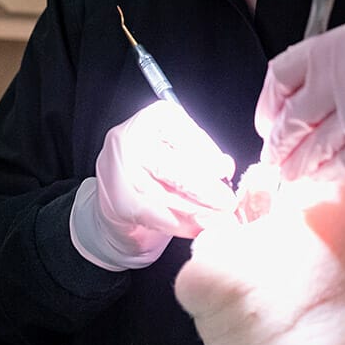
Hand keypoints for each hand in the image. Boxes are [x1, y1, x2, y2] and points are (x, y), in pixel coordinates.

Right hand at [70, 99, 235, 270]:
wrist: (117, 186)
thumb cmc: (157, 162)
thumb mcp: (182, 147)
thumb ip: (204, 153)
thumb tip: (224, 167)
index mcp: (155, 117)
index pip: (188, 136)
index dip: (210, 157)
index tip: (226, 174)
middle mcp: (132, 139)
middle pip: (175, 168)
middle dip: (206, 190)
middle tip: (227, 203)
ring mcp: (121, 170)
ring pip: (166, 195)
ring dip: (197, 211)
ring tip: (218, 219)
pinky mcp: (120, 200)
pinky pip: (155, 215)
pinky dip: (181, 224)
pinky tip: (197, 227)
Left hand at [255, 7, 344, 180]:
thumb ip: (327, 69)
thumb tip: (294, 107)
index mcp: (332, 45)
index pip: (280, 78)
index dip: (267, 106)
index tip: (267, 122)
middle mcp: (341, 74)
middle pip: (292, 119)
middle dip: (279, 144)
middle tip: (274, 158)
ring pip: (314, 147)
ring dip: (299, 166)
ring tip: (292, 175)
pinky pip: (344, 163)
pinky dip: (331, 173)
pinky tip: (324, 176)